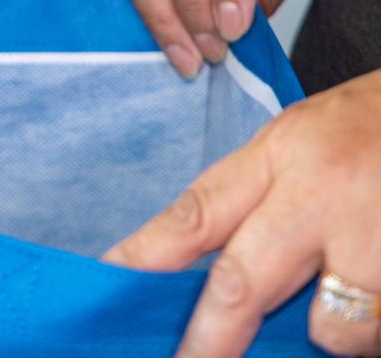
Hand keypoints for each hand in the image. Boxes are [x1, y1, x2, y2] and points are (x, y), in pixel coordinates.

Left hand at [104, 68, 380, 357]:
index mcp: (283, 156)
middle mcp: (322, 197)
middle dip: (210, 336)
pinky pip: (377, 328)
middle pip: (244, 282)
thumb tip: (201, 260)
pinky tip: (378, 298)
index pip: (198, 213)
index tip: (109, 285)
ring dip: (325, 332)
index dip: (146, 256)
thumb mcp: (300, 139)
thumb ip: (253, 195)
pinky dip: (373, 328)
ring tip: (348, 296)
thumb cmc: (372, 126)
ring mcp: (374, 239)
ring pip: (329, 327)